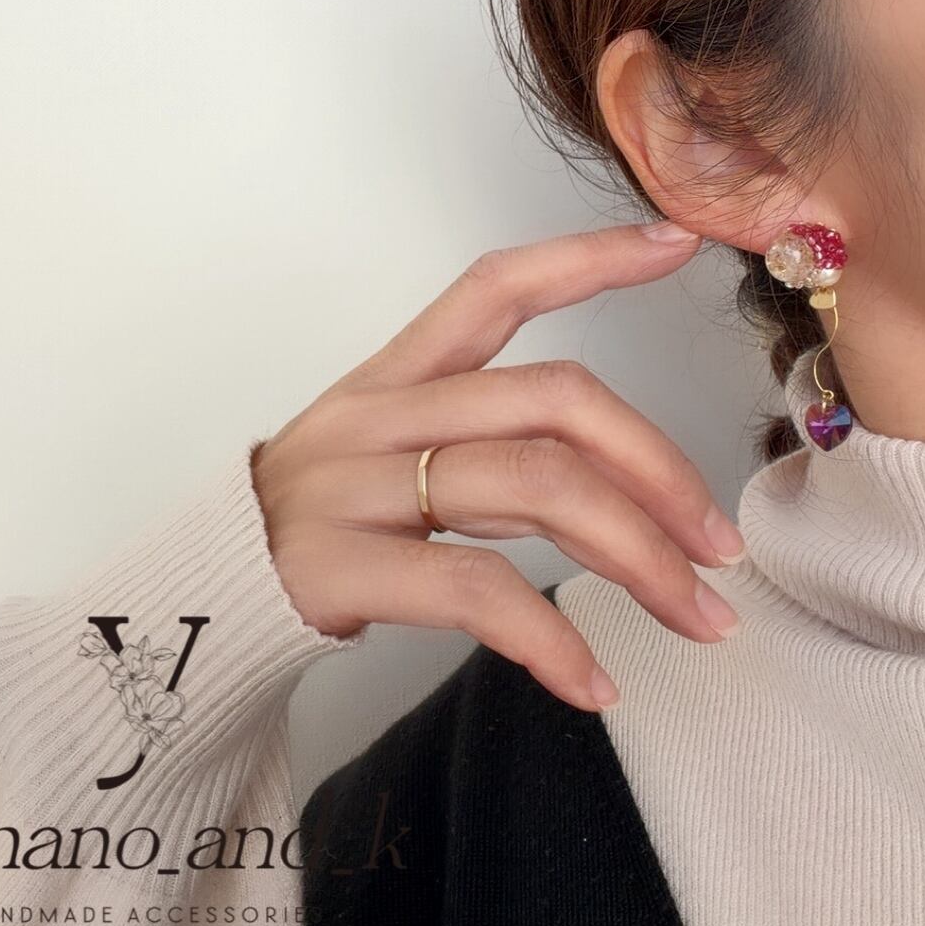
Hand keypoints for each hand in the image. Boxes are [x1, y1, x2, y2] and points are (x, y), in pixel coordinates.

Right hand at [249, 219, 746, 711]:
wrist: (203, 594)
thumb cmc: (326, 524)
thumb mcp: (398, 460)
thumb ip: (497, 454)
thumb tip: (629, 492)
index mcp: (396, 376)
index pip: (494, 287)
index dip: (585, 259)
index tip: (675, 242)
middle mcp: (380, 414)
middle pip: (551, 401)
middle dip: (658, 466)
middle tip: (721, 543)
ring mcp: (357, 485)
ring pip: (533, 486)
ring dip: (639, 556)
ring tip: (699, 617)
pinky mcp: (340, 565)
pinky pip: (475, 588)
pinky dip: (553, 639)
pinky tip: (596, 683)